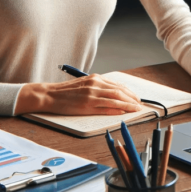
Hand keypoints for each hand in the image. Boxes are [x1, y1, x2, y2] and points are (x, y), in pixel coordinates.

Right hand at [15, 74, 144, 115]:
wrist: (50, 95)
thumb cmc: (66, 92)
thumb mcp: (84, 84)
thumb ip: (98, 87)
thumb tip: (114, 94)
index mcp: (95, 78)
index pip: (118, 85)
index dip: (130, 92)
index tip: (137, 98)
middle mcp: (95, 84)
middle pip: (120, 91)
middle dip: (133, 98)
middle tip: (141, 105)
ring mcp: (91, 95)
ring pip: (116, 99)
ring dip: (129, 105)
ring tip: (137, 109)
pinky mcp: (87, 105)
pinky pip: (106, 108)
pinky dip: (117, 110)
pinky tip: (124, 112)